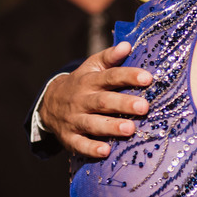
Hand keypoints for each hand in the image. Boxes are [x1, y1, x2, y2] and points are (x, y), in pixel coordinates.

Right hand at [39, 42, 152, 157]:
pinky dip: (91, 149)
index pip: (110, 76)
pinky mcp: (70, 138)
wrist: (48, 103)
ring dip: (111, 127)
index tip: (148, 78)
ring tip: (130, 129)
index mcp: (89, 81)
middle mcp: (82, 100)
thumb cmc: (81, 83)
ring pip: (93, 123)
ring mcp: (75, 119)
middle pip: (103, 101)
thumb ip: (110, 57)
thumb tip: (127, 45)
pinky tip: (105, 152)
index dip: (128, 76)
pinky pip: (80, 144)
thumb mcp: (92, 67)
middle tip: (144, 107)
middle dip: (123, 104)